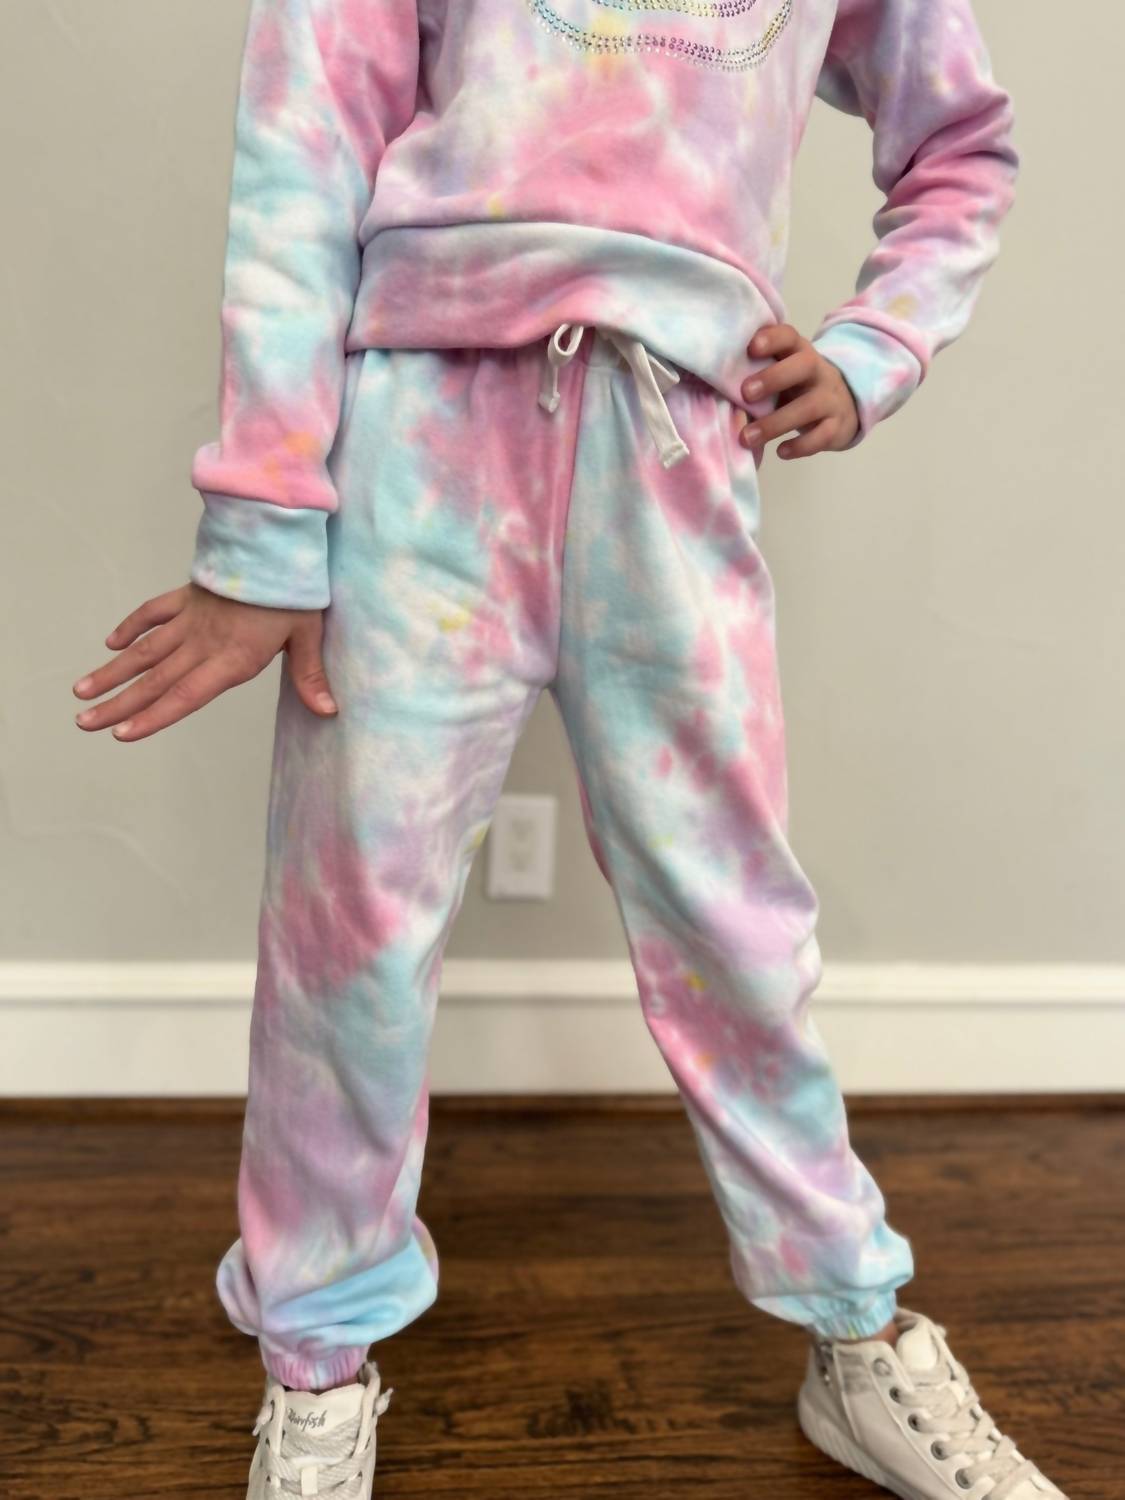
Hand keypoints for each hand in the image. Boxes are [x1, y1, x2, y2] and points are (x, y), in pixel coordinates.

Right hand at [73, 582, 336, 741]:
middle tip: (83, 722)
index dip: (154, 717)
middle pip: (155, 679)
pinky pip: (153, 612)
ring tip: (82, 692)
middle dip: (118, 704)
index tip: (123, 735)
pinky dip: (131, 627)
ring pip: (144, 650)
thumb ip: (309, 676)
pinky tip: (111, 645)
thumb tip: (328, 711)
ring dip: (112, 672)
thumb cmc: (296, 590)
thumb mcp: (308, 634)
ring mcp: (191, 618)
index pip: (186, 695)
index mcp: (232, 657)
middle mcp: (204, 642)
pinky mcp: (188, 595)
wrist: (277, 541)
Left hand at [738, 323, 859, 459]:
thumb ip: (757, 374)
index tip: (750, 348)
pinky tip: (780, 452)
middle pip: (804, 365)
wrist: (843, 407)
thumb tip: (714, 389)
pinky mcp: (837, 426)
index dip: (772, 339)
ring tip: (747, 437)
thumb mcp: (782, 374)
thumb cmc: (797, 388)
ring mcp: (831, 398)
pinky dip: (801, 446)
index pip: (789, 337)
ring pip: (809, 406)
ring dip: (775, 423)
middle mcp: (819, 371)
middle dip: (774, 378)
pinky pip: (822, 435)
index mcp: (799, 353)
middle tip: (745, 394)